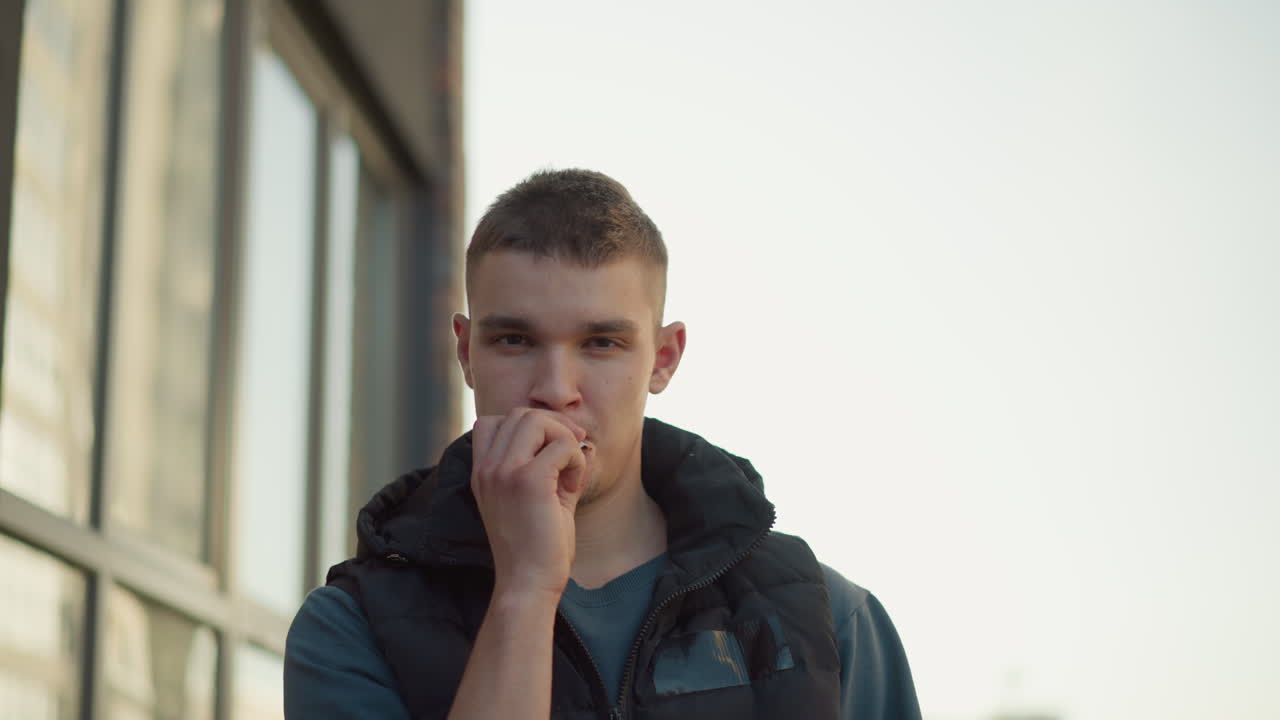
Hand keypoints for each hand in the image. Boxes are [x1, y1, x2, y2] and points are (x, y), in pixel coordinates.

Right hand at [471, 409, 588, 598]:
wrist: (528, 584)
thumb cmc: (537, 547)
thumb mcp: (539, 497)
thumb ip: (551, 464)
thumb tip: (582, 438)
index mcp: (481, 473)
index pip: (491, 422)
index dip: (527, 426)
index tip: (550, 450)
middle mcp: (487, 468)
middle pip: (520, 414)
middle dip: (553, 427)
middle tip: (571, 455)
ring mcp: (504, 472)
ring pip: (537, 420)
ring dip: (563, 439)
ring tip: (570, 470)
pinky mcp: (528, 481)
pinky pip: (563, 446)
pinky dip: (576, 459)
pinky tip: (572, 486)